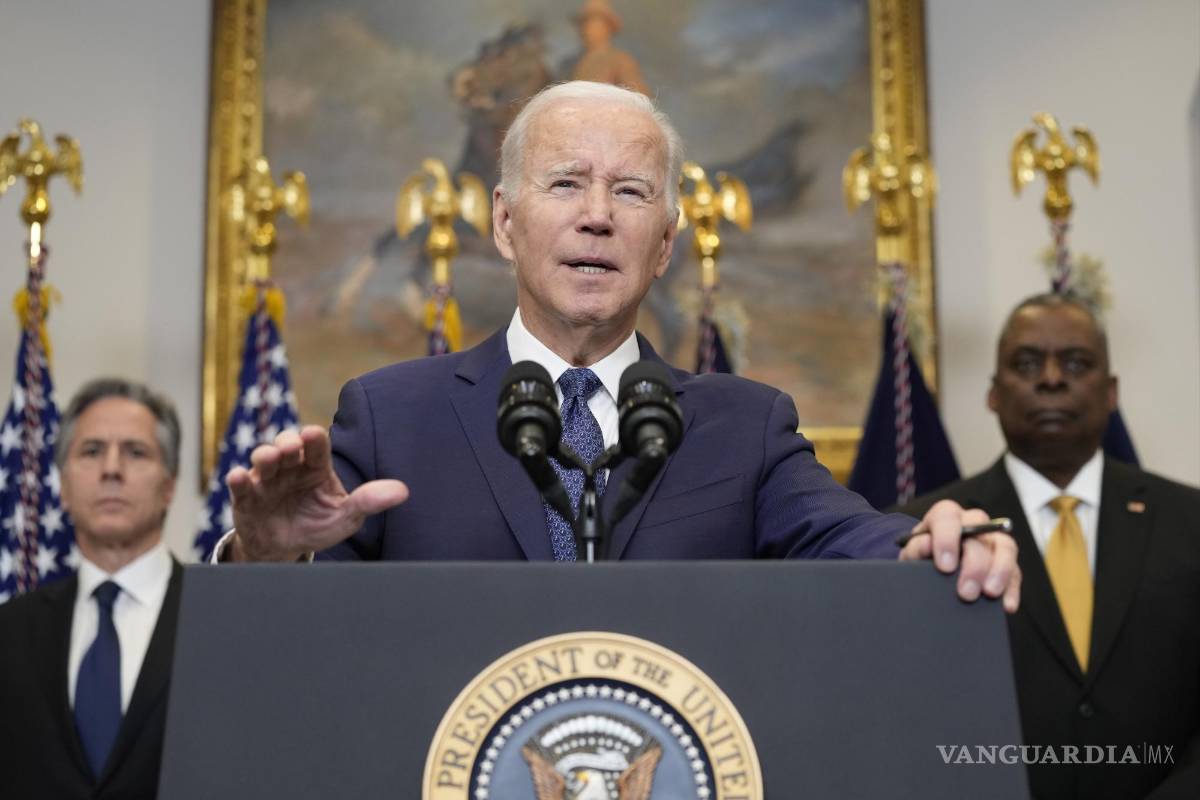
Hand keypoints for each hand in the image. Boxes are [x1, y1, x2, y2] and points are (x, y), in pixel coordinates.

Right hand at [225, 425, 408, 561]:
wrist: (286, 549)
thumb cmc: (318, 524)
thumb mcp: (346, 517)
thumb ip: (369, 501)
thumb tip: (403, 491)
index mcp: (315, 467)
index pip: (316, 447)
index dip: (313, 439)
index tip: (313, 435)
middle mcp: (289, 468)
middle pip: (286, 446)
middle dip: (287, 443)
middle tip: (291, 448)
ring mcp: (266, 481)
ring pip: (262, 460)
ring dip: (264, 456)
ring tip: (268, 459)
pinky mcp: (246, 500)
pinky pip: (239, 486)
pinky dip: (237, 480)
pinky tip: (238, 477)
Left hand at [899, 499, 1021, 612]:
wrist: (935, 568)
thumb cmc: (922, 557)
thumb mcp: (912, 554)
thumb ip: (915, 549)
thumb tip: (925, 545)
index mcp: (945, 517)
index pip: (947, 516)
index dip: (947, 539)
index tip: (945, 566)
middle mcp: (972, 523)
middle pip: (980, 533)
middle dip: (974, 565)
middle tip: (966, 592)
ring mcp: (992, 540)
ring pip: (1005, 547)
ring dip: (1000, 571)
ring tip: (989, 593)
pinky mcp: (1006, 561)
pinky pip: (1016, 571)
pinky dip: (1012, 588)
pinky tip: (1006, 605)